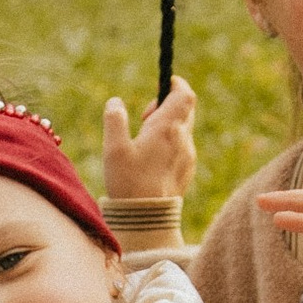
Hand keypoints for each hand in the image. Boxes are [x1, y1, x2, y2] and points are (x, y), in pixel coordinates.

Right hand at [101, 75, 197, 208]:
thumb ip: (114, 119)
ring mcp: (189, 155)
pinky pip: (183, 147)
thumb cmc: (129, 182)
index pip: (184, 93)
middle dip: (167, 105)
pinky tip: (151, 160)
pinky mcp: (188, 170)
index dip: (175, 83)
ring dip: (167, 126)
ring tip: (144, 141)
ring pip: (183, 129)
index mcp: (167, 128)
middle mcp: (183, 139)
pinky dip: (170, 143)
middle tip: (145, 118)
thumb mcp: (114, 148)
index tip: (161, 83)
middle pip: (185, 109)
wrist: (148, 218)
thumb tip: (115, 102)